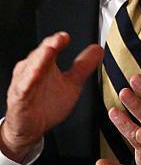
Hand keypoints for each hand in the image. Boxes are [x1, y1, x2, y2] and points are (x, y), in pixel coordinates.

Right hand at [1, 32, 102, 162]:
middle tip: (59, 39)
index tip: (66, 36)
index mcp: (44, 64)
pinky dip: (27, 82)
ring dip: (39, 60)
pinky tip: (35, 75)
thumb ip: (83, 67)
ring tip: (49, 51)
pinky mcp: (18, 99)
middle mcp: (31, 70)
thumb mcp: (71, 84)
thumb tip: (98, 49)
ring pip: (29, 68)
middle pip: (40, 54)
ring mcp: (23, 84)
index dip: (58, 40)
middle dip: (49, 46)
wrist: (30, 128)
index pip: (51, 47)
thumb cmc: (47, 105)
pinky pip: (22, 89)